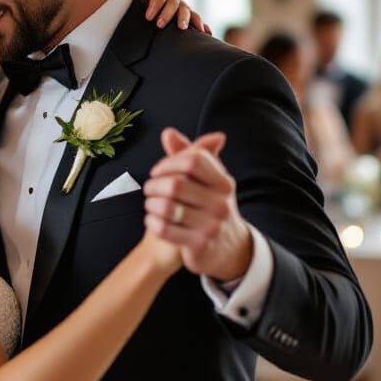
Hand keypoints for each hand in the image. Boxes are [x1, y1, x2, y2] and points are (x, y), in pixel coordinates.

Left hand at [126, 0, 210, 33]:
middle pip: (174, 0)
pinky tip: (206, 32)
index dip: (156, 2)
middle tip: (159, 24)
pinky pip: (194, 18)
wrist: (133, 4)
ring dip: (186, 18)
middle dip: (167, 13)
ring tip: (182, 28)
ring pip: (185, 8)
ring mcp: (178, 4)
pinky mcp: (183, 14)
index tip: (148, 16)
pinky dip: (201, 24)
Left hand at [143, 128, 252, 281]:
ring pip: (166, 207)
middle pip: (175, 184)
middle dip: (154, 185)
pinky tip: (153, 220)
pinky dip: (152, 222)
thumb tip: (168, 133)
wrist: (231, 247)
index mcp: (224, 183)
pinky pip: (164, 229)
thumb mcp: (208, 180)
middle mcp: (221, 203)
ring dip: (150, 204)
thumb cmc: (212, 205)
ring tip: (150, 204)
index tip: (158, 171)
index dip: (168, 163)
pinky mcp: (199, 245)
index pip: (193, 160)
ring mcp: (211, 226)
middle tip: (149, 189)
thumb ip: (188, 155)